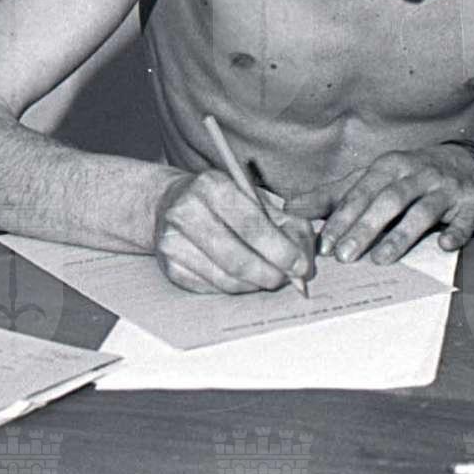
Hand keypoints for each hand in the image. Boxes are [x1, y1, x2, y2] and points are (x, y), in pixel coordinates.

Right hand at [152, 169, 317, 294]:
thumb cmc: (222, 200)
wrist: (169, 203)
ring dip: (255, 284)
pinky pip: (212, 288)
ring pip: (225, 278)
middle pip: (237, 258)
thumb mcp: (254, 197)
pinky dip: (236, 287)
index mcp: (212, 186)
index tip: (301, 266)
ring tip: (271, 278)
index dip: (281, 250)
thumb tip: (304, 258)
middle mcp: (186, 212)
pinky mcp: (170, 268)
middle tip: (289, 279)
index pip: (252, 225)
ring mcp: (173, 243)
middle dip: (271, 273)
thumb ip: (285, 223)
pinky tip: (246, 278)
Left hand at [317, 145, 473, 263]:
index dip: (343, 217)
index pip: (362, 191)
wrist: (471, 164)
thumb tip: (291, 208)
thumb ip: (335, 195)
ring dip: (402, 235)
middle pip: (389, 199)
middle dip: (366, 227)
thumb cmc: (412, 175)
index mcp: (390, 166)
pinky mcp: (471, 204)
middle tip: (345, 256)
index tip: (324, 243)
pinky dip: (456, 232)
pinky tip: (444, 246)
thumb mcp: (374, 178)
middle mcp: (417, 173)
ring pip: (423, 210)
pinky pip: (465, 219)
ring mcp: (446, 188)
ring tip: (382, 259)